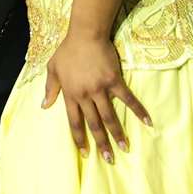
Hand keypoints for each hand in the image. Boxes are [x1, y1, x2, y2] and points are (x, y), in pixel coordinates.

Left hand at [42, 31, 150, 162]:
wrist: (85, 34)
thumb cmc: (67, 50)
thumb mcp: (53, 68)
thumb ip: (50, 88)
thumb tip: (44, 105)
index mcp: (70, 94)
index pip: (74, 122)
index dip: (79, 139)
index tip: (85, 154)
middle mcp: (85, 95)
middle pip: (93, 124)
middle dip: (101, 143)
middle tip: (109, 160)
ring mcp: (100, 88)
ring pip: (109, 116)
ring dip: (118, 134)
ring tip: (125, 148)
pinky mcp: (114, 81)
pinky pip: (128, 99)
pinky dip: (138, 110)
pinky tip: (148, 122)